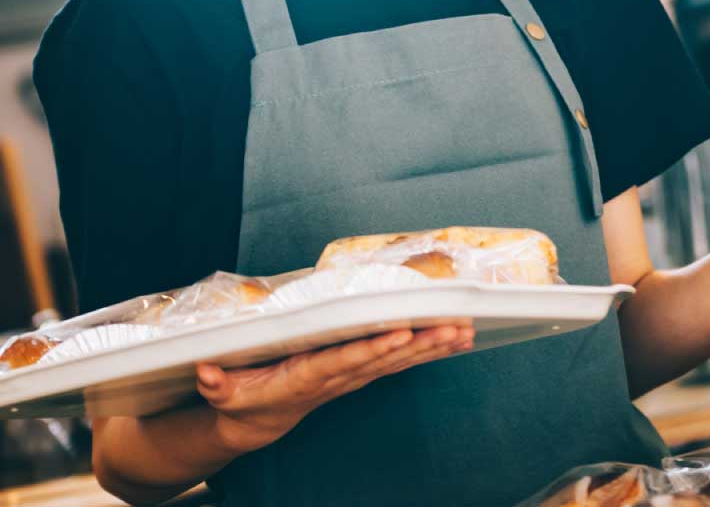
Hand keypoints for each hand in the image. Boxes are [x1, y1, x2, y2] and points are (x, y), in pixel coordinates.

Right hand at [196, 323, 473, 452]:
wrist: (255, 422)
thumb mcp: (223, 394)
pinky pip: (398, 362)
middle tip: (453, 327)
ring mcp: (352, 377)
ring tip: (464, 332)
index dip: (374, 348)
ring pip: (398, 361)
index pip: (346, 360)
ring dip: (433, 347)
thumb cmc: (241, 400)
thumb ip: (217, 383)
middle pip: (384, 359)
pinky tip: (455, 340)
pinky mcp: (359, 374)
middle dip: (420, 344)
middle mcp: (336, 377)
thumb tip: (204, 371)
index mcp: (306, 377)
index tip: (402, 332)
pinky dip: (427, 351)